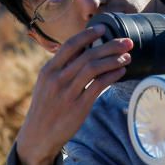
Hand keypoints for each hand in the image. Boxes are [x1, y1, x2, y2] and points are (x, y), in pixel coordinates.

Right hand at [15, 26, 132, 164]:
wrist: (38, 136)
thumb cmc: (46, 107)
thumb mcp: (47, 84)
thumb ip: (63, 67)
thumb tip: (84, 50)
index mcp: (48, 70)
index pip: (70, 45)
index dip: (87, 34)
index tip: (103, 28)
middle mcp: (57, 79)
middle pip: (87, 55)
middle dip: (110, 45)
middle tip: (127, 41)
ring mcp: (67, 93)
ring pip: (94, 68)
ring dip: (113, 60)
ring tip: (127, 56)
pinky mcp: (78, 107)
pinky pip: (98, 86)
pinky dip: (112, 76)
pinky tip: (121, 72)